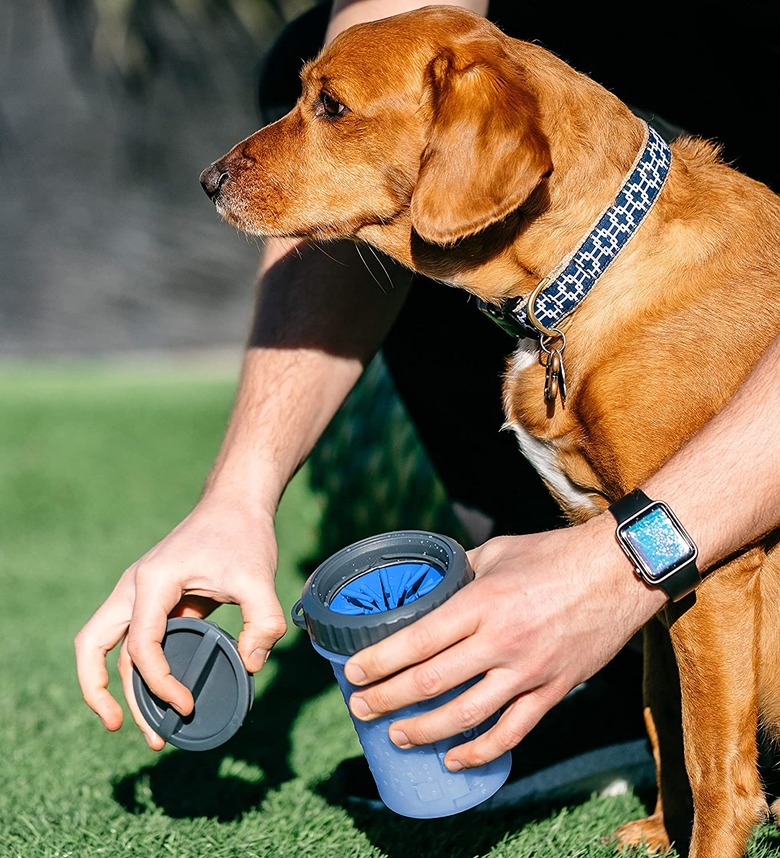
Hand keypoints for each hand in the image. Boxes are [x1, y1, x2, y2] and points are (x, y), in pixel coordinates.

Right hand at [74, 494, 285, 749]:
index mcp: (153, 582)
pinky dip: (138, 669)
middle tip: (122, 727)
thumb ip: (262, 623)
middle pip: (94, 646)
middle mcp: (135, 588)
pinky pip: (134, 640)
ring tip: (148, 727)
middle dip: (99, 691)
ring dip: (118, 686)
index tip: (186, 705)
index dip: (160, 683)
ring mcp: (139, 593)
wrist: (235, 504)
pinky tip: (162, 693)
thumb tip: (250, 667)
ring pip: (109, 646)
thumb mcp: (259, 578)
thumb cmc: (243, 535)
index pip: (140, 646)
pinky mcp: (154, 600)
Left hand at [344, 515, 664, 769]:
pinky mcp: (553, 690)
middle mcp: (501, 640)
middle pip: (431, 682)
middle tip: (360, 709)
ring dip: (425, 731)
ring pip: (466, 715)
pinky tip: (454, 760)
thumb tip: (431, 582)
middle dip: (387, 700)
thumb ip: (462, 569)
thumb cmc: (554, 555)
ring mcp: (529, 670)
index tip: (352, 674)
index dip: (379, 662)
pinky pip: (513, 732)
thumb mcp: (498, 551)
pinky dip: (480, 752)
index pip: (418, 640)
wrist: (620, 571)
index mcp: (482, 601)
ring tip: (397, 736)